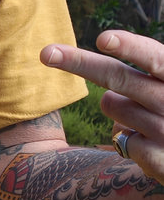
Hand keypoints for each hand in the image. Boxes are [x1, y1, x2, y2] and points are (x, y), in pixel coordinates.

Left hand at [41, 30, 163, 181]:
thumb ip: (145, 76)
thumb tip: (107, 73)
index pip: (153, 58)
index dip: (129, 47)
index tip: (103, 39)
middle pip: (117, 77)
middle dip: (79, 62)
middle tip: (46, 53)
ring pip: (111, 104)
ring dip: (118, 106)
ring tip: (148, 118)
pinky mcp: (158, 159)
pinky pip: (120, 138)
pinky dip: (129, 138)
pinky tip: (154, 145)